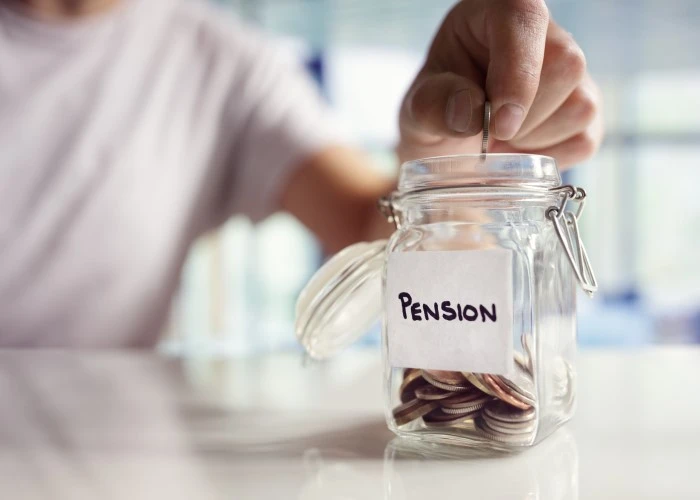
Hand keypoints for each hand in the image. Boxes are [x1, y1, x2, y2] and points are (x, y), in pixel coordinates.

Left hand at [397, 0, 602, 168]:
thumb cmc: (437, 110)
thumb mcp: (417, 107)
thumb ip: (432, 105)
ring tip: (499, 140)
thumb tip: (468, 113)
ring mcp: (574, 74)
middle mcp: (544, 34)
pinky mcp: (588, 112)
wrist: (450, 142)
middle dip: (523, 117)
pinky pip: (584, 139)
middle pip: (565, 66)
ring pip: (580, 106)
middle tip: (485, 133)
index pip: (524, 20)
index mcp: (498, 11)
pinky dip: (547, 157)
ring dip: (533, 140)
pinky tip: (519, 149)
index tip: (498, 123)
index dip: (517, 74)